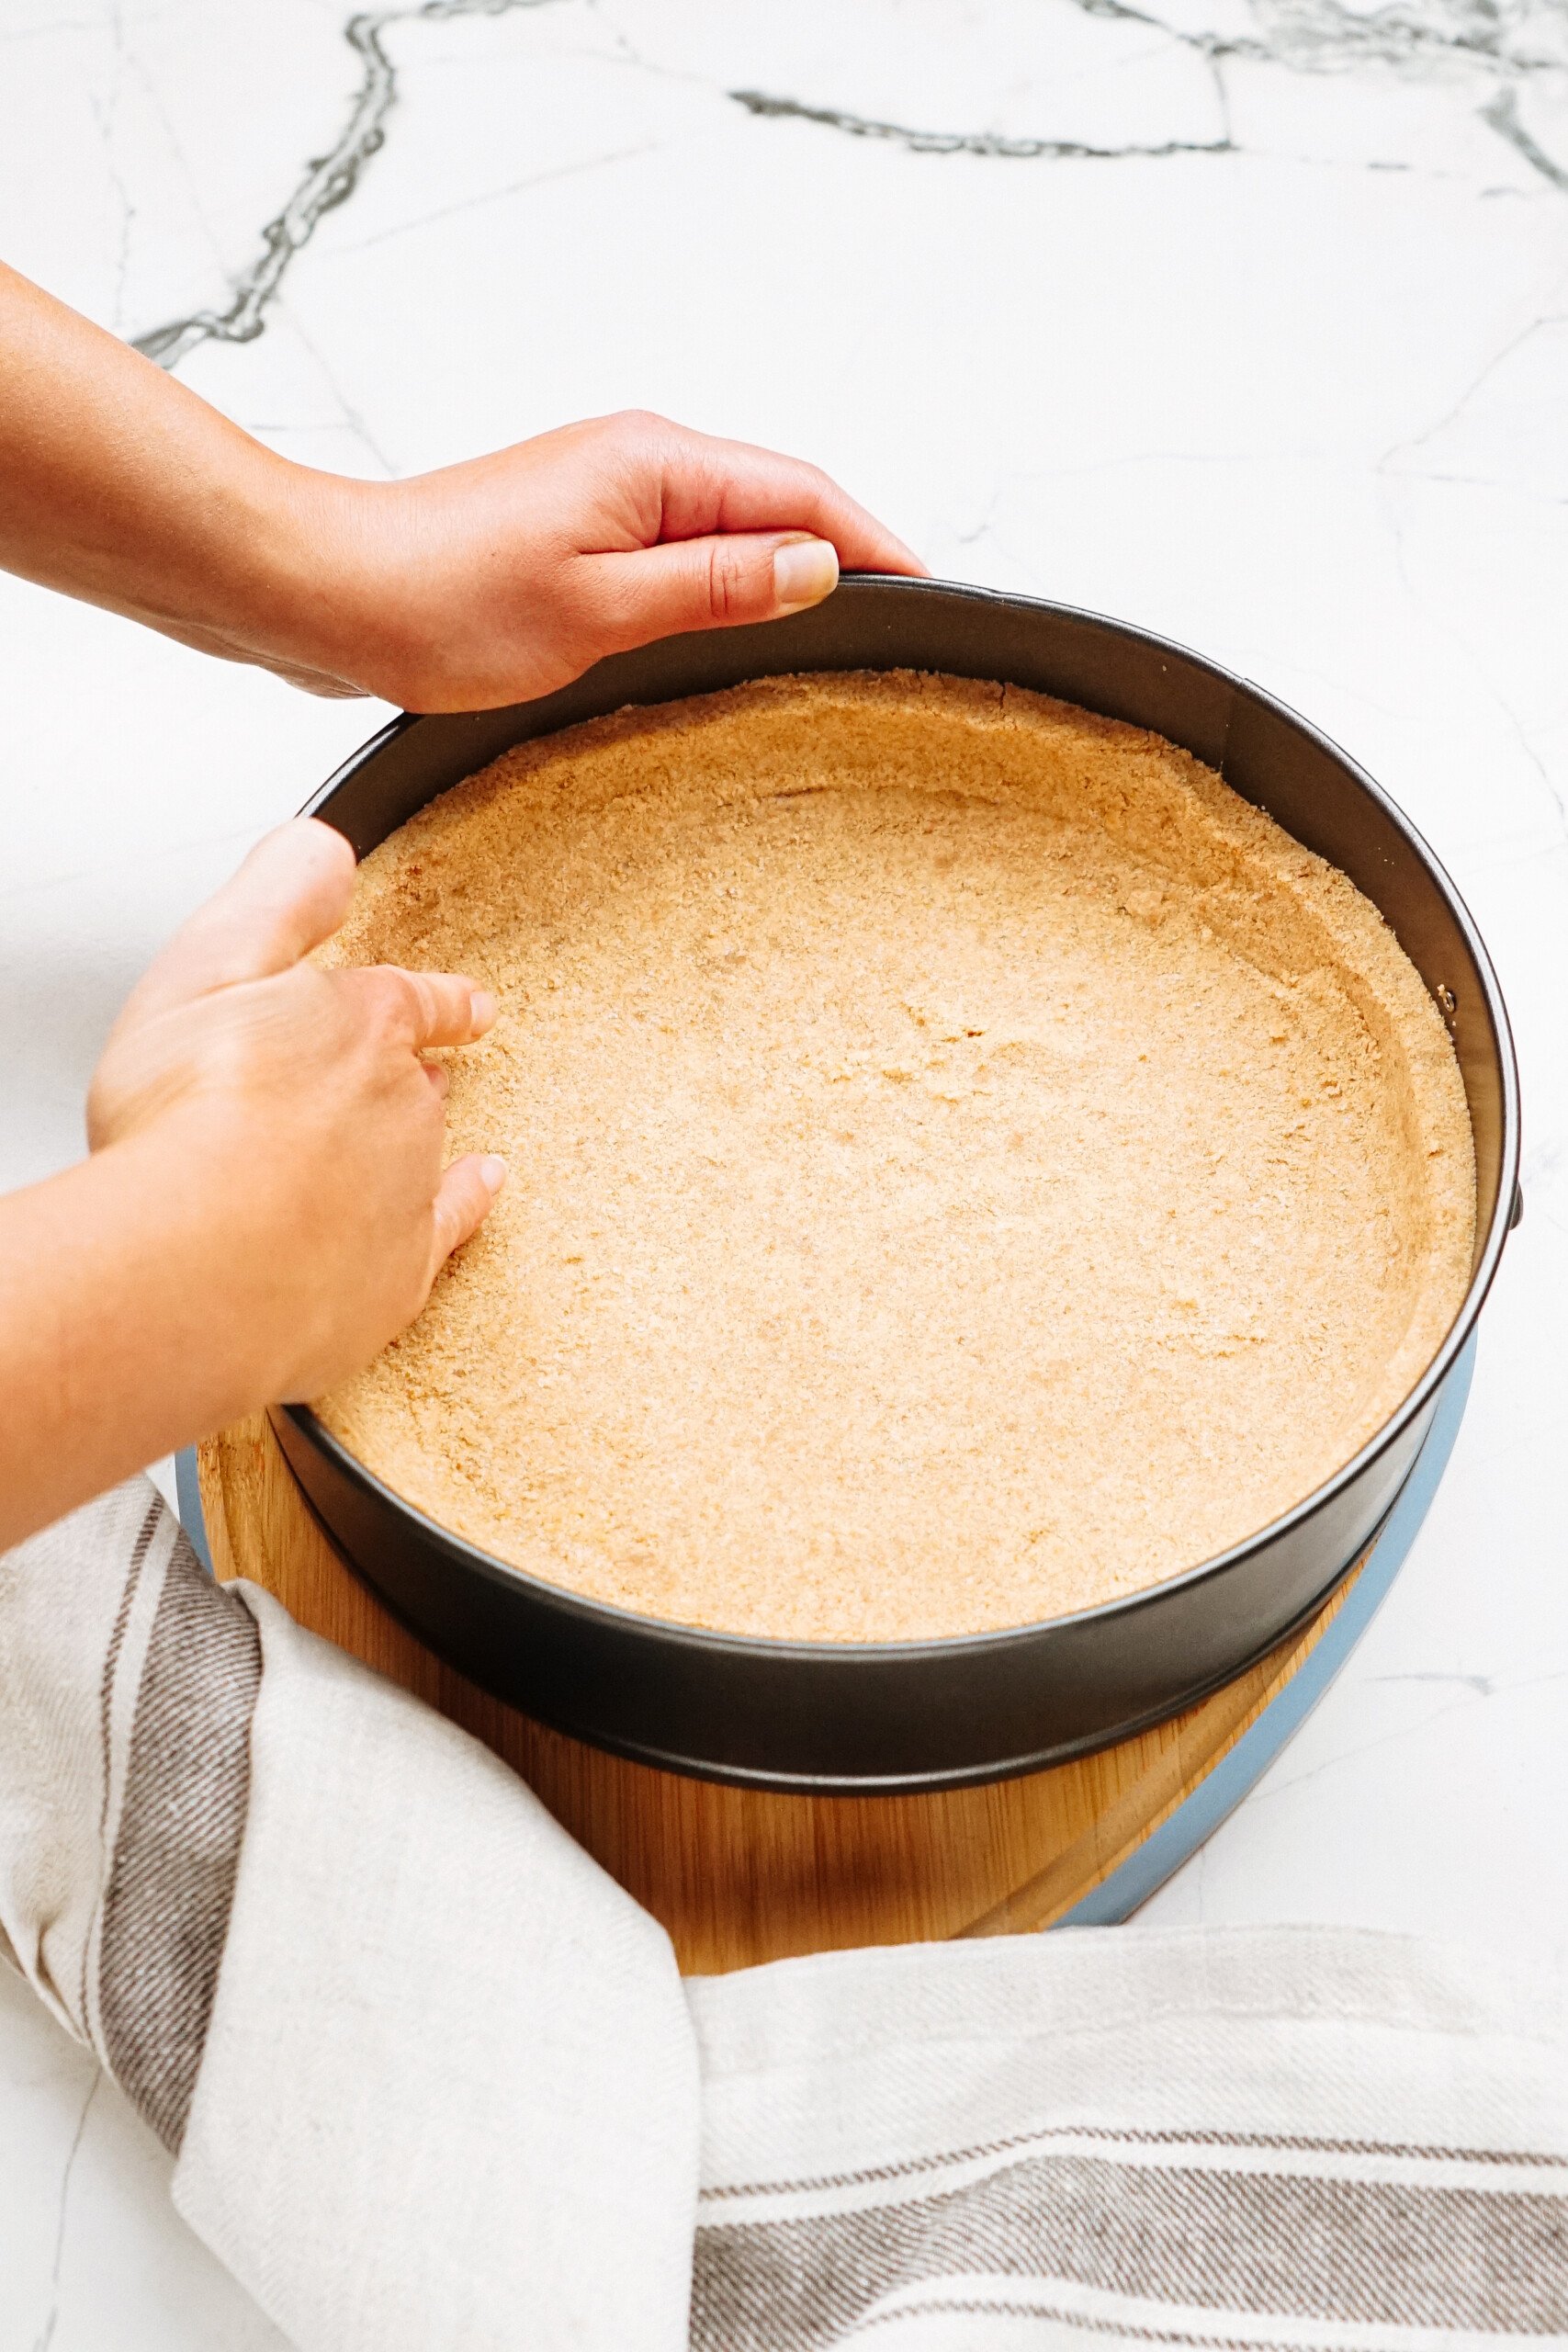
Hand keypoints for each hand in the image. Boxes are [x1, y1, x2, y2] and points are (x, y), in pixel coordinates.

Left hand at [0, 266, 923, 715]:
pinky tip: (737, 631)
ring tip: (839, 636)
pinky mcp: (576, 534)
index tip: (931, 592)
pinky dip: (724, 584)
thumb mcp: (599, 609)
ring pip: (729, 527)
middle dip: (842, 556)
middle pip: (776, 503)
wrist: (326, 592)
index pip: (804, 494)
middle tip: (902, 628)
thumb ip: (715, 585)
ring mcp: (605, 496)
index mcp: (655, 464)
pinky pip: (680, 550)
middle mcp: (637, 462)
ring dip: (782, 572)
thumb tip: (813, 568)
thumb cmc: (437, 599)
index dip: (876, 544)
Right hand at [89, 819, 502, 1401]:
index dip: (433, 1003)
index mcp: (362, 1026)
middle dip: (396, 1076)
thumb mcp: (211, 963)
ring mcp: (408, 1193)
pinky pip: (451, 1227)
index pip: (411, 1002)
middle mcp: (404, 1107)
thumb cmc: (184, 1118)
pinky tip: (486, 1188)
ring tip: (393, 1136)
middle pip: (412, 1080)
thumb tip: (329, 847)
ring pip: (426, 1149)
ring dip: (411, 1138)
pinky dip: (471, 1203)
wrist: (198, 1266)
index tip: (463, 1004)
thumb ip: (279, 895)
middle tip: (373, 1076)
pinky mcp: (400, 1275)